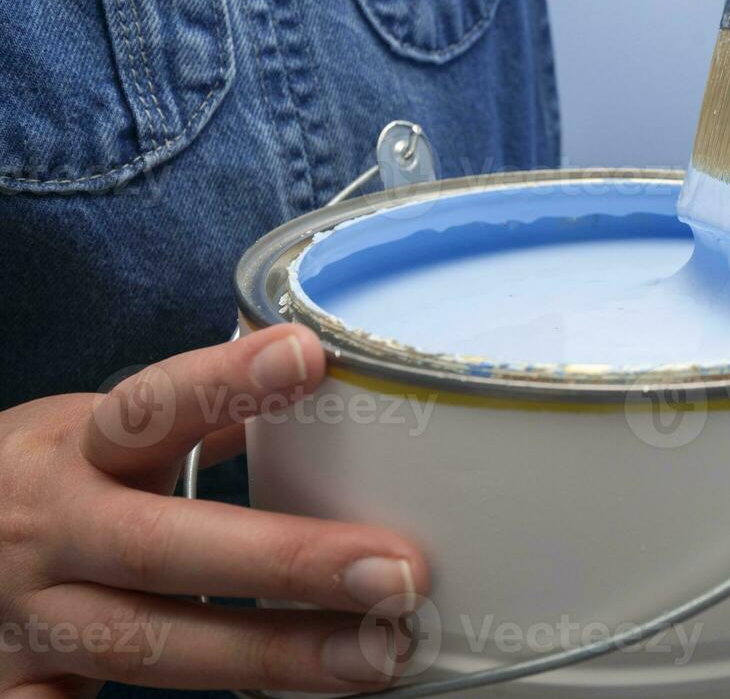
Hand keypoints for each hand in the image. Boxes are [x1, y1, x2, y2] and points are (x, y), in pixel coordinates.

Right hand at [0, 325, 430, 695]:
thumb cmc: (43, 484)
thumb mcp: (98, 437)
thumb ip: (196, 420)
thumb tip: (320, 384)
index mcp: (72, 451)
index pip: (148, 408)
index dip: (224, 383)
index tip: (309, 355)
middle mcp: (47, 532)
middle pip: (166, 548)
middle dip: (291, 561)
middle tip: (400, 572)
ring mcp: (28, 618)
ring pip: (150, 644)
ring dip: (274, 654)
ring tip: (376, 653)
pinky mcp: (15, 684)